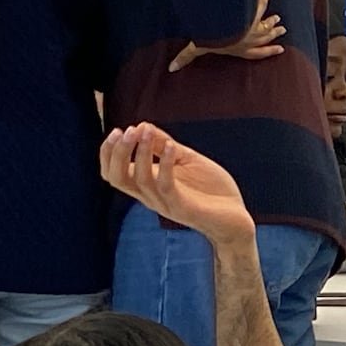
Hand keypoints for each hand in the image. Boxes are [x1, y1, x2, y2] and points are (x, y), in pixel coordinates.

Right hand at [100, 123, 255, 246]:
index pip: (113, 173)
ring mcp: (165, 203)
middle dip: (117, 152)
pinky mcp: (183, 207)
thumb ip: (163, 145)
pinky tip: (171, 146)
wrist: (236, 219)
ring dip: (140, 153)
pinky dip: (165, 163)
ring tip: (145, 131)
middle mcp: (151, 196)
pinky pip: (166, 186)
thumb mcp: (185, 160)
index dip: (108, 152)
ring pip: (140, 181)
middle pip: (117, 178)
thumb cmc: (211, 190)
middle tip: (126, 130)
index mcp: (148, 185)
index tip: (119, 130)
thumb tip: (142, 125)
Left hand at [168, 0, 285, 72]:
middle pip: (266, 38)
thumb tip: (171, 68)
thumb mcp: (197, 48)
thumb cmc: (215, 41)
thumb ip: (185, 57)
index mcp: (242, 49)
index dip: (268, 52)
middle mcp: (251, 39)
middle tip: (282, 31)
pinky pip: (260, 4)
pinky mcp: (253, 11)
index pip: (257, 53)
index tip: (280, 50)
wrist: (225, 28)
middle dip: (274, 35)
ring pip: (266, 23)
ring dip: (272, 21)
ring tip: (279, 19)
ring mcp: (255, 25)